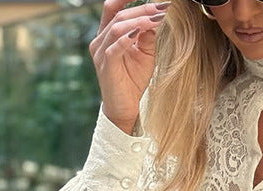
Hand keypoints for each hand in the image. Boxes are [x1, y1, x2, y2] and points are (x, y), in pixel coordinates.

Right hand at [89, 1, 170, 133]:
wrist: (126, 109)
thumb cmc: (133, 81)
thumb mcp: (145, 54)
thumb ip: (147, 36)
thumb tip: (157, 16)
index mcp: (108, 35)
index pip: (113, 8)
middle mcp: (100, 41)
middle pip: (119, 15)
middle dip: (142, 8)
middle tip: (162, 6)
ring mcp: (101, 53)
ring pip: (117, 27)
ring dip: (139, 20)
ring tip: (157, 17)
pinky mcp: (106, 66)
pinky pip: (115, 47)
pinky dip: (128, 37)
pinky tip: (140, 31)